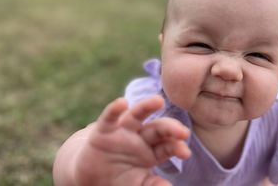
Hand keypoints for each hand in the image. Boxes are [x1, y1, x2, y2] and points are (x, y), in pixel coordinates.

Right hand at [73, 96, 190, 185]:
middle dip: (170, 128)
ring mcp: (123, 131)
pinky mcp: (104, 130)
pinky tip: (122, 103)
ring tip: (158, 101)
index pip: (167, 145)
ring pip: (137, 115)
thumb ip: (151, 185)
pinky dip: (114, 110)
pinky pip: (109, 118)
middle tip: (183, 132)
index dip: (176, 147)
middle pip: (158, 128)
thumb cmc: (120, 180)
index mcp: (153, 151)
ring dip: (147, 106)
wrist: (91, 179)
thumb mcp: (137, 184)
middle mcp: (141, 137)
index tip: (185, 152)